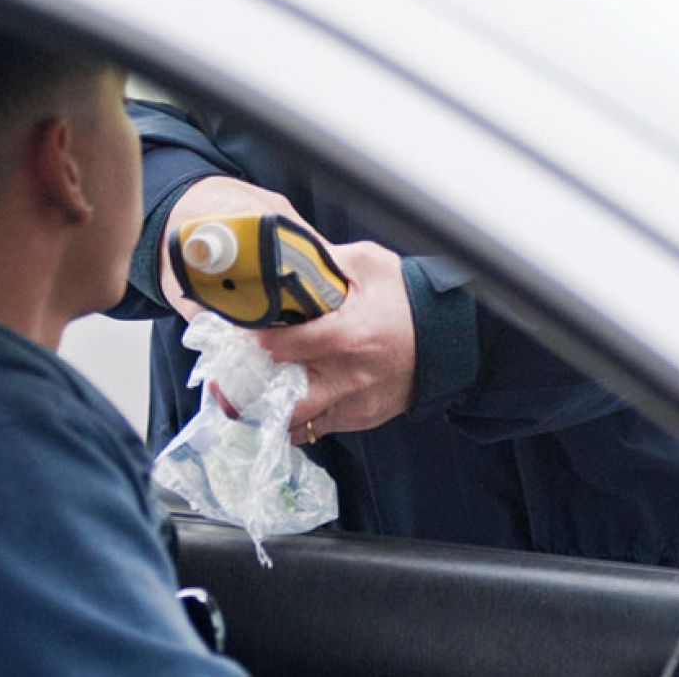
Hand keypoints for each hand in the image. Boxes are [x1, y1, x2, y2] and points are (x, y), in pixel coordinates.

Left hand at [157, 177, 417, 438]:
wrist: (454, 338)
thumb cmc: (410, 298)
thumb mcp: (369, 265)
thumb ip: (323, 260)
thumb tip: (284, 250)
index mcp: (349, 335)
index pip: (286, 346)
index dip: (254, 341)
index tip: (235, 333)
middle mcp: (350, 376)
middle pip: (284, 398)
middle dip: (250, 391)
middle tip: (224, 379)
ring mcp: (356, 403)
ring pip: (298, 421)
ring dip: (268, 410)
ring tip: (242, 396)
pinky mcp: (362, 418)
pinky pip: (318, 428)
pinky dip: (296, 419)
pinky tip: (278, 403)